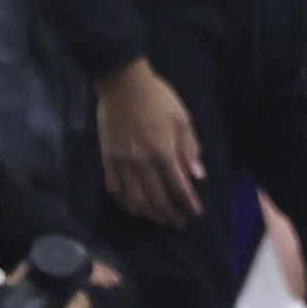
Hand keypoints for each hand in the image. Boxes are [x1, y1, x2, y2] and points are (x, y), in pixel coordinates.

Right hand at [98, 60, 206, 225]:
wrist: (122, 84)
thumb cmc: (157, 98)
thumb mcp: (182, 118)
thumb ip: (190, 148)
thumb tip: (199, 176)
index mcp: (163, 152)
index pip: (179, 187)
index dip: (188, 203)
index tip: (196, 214)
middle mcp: (142, 163)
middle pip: (156, 199)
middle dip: (169, 215)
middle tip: (178, 223)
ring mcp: (122, 163)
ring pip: (135, 200)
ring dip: (148, 214)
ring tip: (158, 220)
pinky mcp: (107, 160)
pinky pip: (115, 189)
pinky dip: (125, 203)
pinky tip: (133, 207)